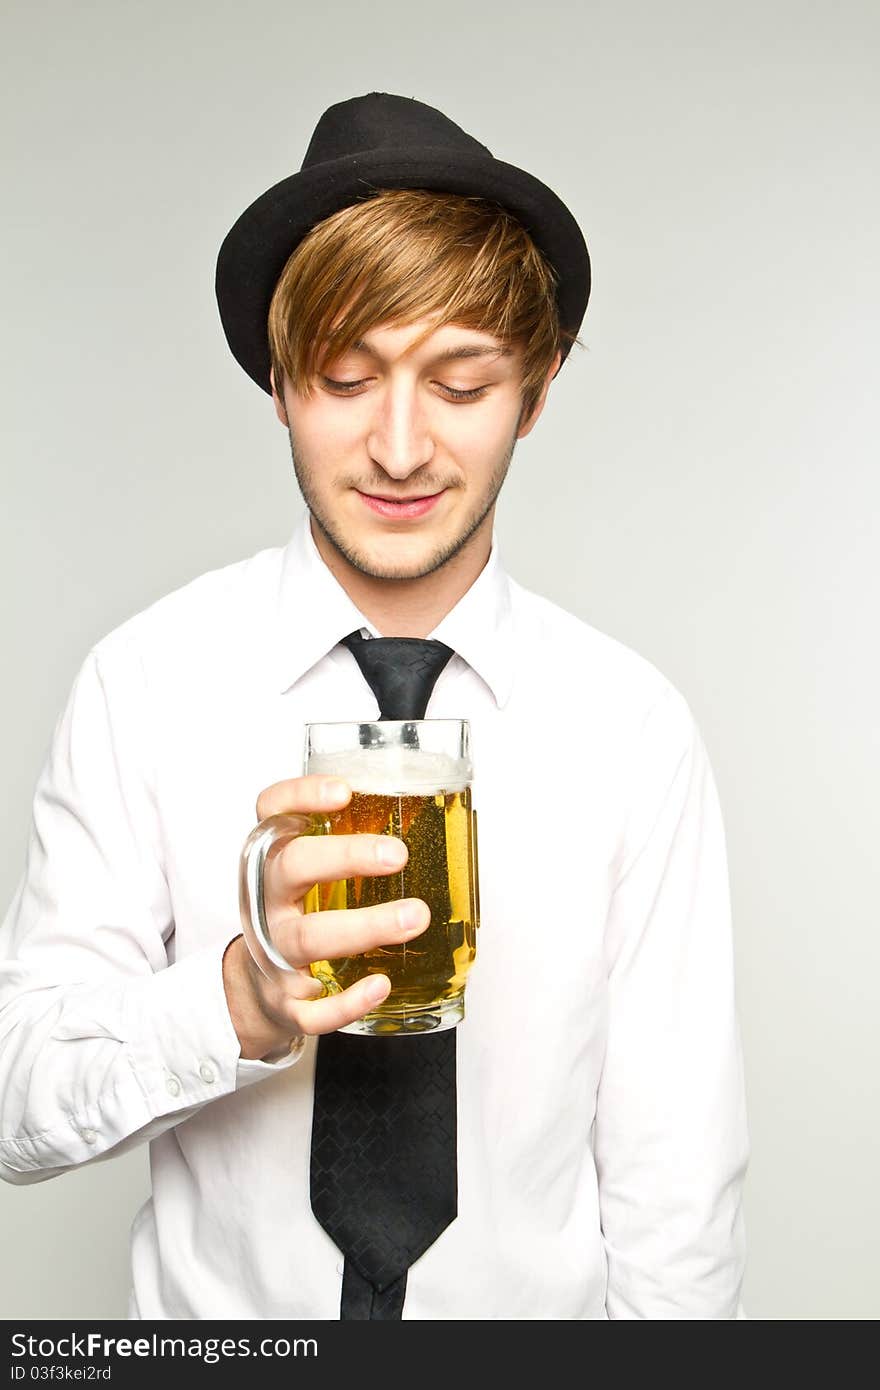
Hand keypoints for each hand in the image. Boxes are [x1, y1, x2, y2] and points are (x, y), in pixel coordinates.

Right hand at [223, 775, 429, 1059]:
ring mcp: (272, 952)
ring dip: (364, 926)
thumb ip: (345, 841)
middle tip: (397, 854)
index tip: (344, 791)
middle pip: (293, 867)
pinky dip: (347, 1000)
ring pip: (308, 937)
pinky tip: (380, 985)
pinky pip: (311, 1008)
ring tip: (415, 916)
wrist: (253, 990)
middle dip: (345, 856)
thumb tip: (434, 815)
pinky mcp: (286, 1002)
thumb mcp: (303, 871)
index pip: (271, 811)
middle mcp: (265, 900)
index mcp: (270, 858)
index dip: (300, 796)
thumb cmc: (294, 916)